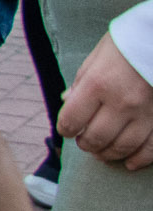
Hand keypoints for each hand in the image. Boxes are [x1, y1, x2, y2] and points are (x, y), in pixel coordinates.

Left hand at [58, 32, 152, 169]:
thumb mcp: (94, 60)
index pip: (72, 120)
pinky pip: (151, 148)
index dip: (66, 129)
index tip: (67, 130)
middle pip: (96, 138)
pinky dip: (139, 160)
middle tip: (83, 142)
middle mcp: (120, 102)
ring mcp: (144, 112)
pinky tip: (128, 163)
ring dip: (108, 154)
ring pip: (122, 147)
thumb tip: (67, 101)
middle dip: (85, 144)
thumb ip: (80, 84)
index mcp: (96, 84)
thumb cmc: (124, 47)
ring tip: (101, 153)